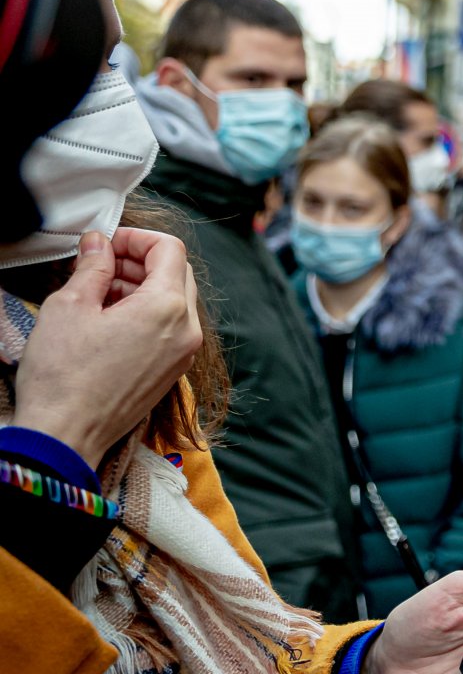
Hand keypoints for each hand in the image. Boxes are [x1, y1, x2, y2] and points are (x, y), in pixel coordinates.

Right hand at [13, 229, 202, 464]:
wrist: (65, 436)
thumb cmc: (63, 376)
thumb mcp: (70, 306)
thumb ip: (92, 267)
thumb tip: (99, 244)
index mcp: (168, 309)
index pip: (169, 249)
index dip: (135, 238)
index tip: (106, 243)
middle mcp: (187, 331)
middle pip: (176, 273)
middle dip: (139, 261)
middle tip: (100, 263)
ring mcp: (183, 354)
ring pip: (175, 301)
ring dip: (142, 286)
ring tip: (98, 291)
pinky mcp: (172, 372)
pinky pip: (170, 328)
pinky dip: (146, 313)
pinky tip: (109, 318)